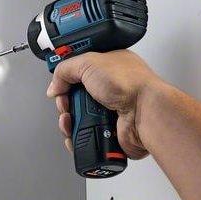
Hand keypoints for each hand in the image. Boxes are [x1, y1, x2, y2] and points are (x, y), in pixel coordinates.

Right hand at [46, 50, 160, 158]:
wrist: (145, 112)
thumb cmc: (130, 83)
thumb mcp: (89, 63)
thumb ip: (66, 70)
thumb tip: (55, 85)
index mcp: (107, 66)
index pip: (79, 69)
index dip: (66, 75)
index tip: (58, 81)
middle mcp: (109, 88)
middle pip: (74, 96)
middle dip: (64, 102)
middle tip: (66, 103)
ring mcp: (108, 111)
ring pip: (77, 118)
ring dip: (67, 121)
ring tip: (69, 120)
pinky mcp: (108, 131)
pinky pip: (84, 135)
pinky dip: (75, 136)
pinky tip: (75, 132)